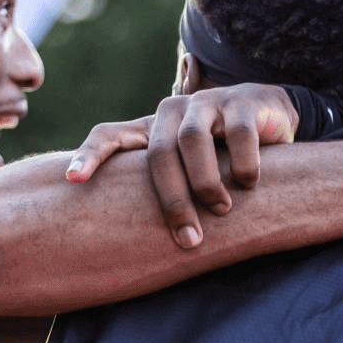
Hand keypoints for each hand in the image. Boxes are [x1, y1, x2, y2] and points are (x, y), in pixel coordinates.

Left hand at [64, 84, 296, 248]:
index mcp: (151, 127)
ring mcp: (206, 102)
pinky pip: (238, 135)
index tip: (72, 181)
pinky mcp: (242, 101)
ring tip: (222, 209)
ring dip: (206, 182)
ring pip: (193, 141)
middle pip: (158, 154)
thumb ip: (159, 184)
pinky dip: (244, 165)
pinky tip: (249, 184)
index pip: (109, 135)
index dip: (89, 155)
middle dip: (172, 201)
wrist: (270, 114)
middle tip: (189, 240)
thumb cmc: (220, 149)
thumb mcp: (186, 164)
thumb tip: (124, 237)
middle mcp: (173, 110)